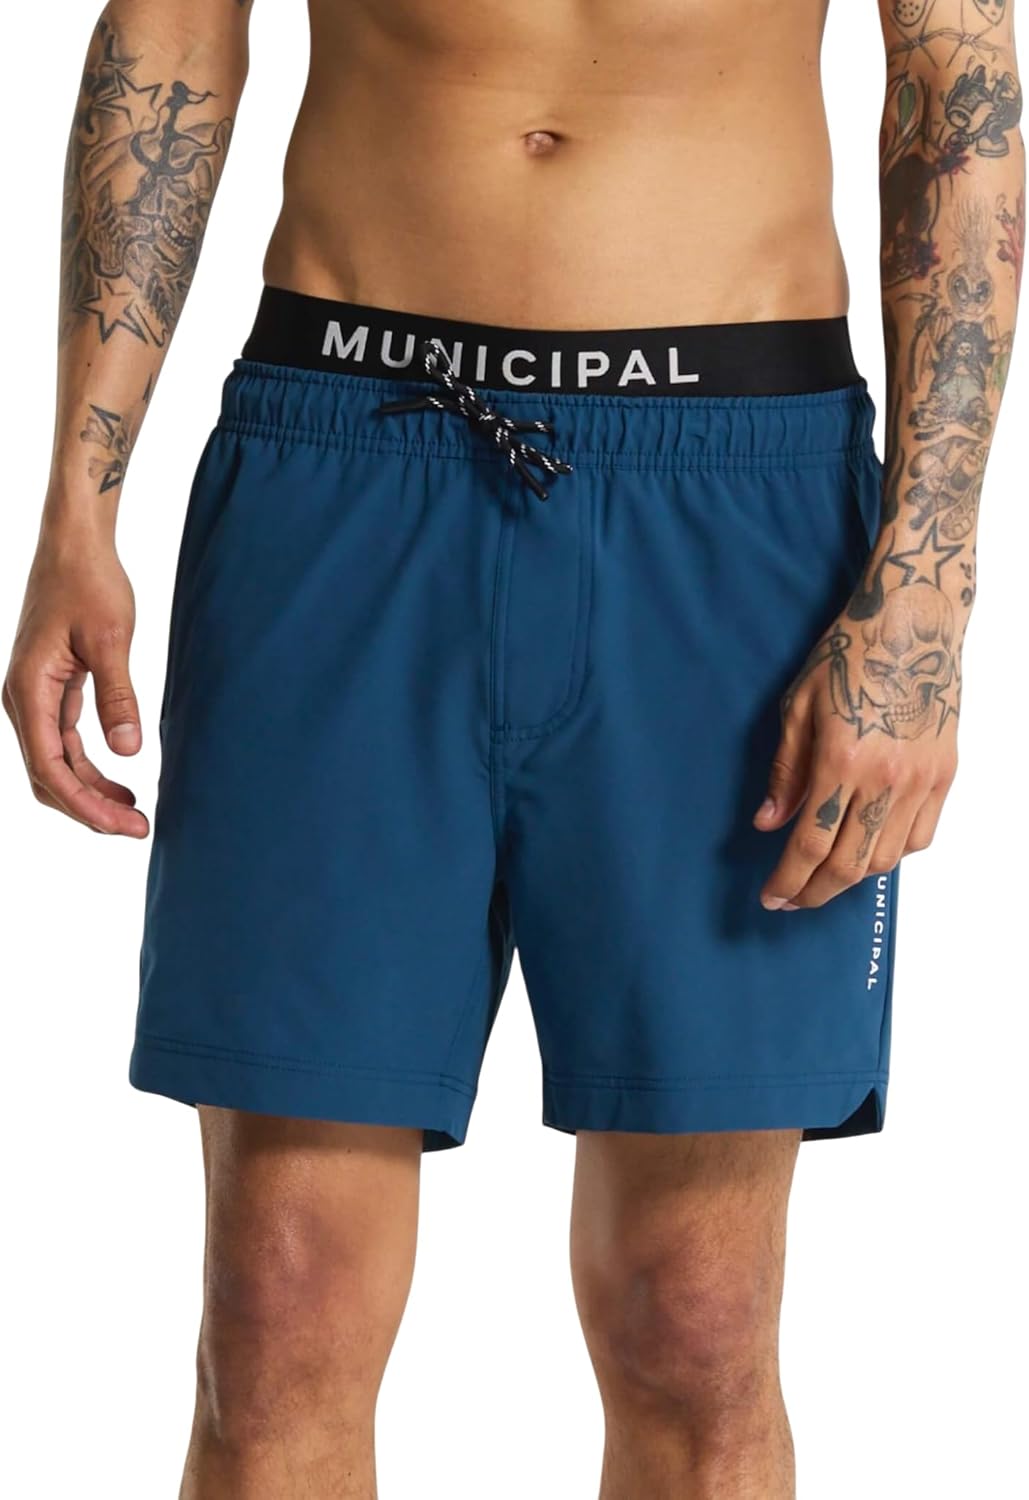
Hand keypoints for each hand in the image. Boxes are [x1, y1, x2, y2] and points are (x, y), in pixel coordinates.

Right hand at [4, 536, 148, 835]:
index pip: (50, 768)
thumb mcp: (111, 640)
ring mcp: (34, 697)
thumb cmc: (90, 583)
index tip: (124, 825)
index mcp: (28, 690)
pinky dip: (89, 768)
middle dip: (89, 809)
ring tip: (134, 813)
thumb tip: (127, 752)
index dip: (85, 805)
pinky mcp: (50, 690)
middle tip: (138, 828)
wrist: (75, 545)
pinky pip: (63, 743)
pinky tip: (120, 781)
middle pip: (48, 776)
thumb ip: (118, 697)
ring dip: (90, 793)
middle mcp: (22, 700)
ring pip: (55, 764)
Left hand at [754, 602, 957, 909]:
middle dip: (816, 892)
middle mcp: (885, 778)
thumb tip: (769, 822)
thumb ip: (786, 773)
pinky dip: (893, 853)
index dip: (788, 880)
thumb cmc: (851, 654)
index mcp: (841, 761)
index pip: (810, 844)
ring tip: (826, 876)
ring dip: (853, 877)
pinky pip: (921, 836)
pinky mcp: (945, 774)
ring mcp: (921, 779)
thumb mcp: (799, 707)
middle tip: (793, 900)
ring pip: (887, 858)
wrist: (914, 623)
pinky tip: (869, 849)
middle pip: (848, 864)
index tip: (772, 897)